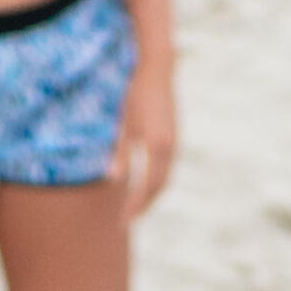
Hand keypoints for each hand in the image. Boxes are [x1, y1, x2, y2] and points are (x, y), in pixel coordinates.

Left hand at [115, 61, 178, 218]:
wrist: (158, 70)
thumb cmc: (136, 95)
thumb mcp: (124, 124)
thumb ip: (121, 153)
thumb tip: (114, 180)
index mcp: (158, 145)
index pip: (148, 185)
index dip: (137, 205)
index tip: (123, 220)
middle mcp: (171, 147)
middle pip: (160, 186)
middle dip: (144, 205)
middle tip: (127, 219)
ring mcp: (175, 142)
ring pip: (165, 177)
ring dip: (151, 195)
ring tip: (134, 207)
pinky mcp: (174, 137)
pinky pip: (166, 167)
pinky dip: (156, 181)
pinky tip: (143, 185)